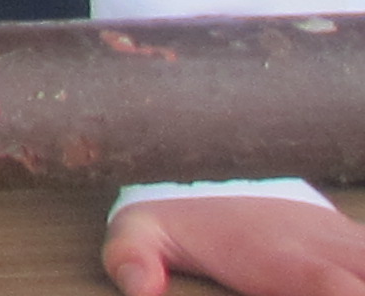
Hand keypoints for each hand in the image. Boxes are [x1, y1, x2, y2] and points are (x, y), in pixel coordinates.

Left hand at [104, 194, 364, 295]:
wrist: (214, 188)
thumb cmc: (178, 224)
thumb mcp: (138, 233)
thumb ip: (131, 258)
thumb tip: (137, 291)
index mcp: (278, 257)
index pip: (328, 285)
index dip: (345, 294)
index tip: (344, 293)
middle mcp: (325, 250)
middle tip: (352, 289)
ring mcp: (349, 247)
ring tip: (361, 284)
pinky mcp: (360, 248)